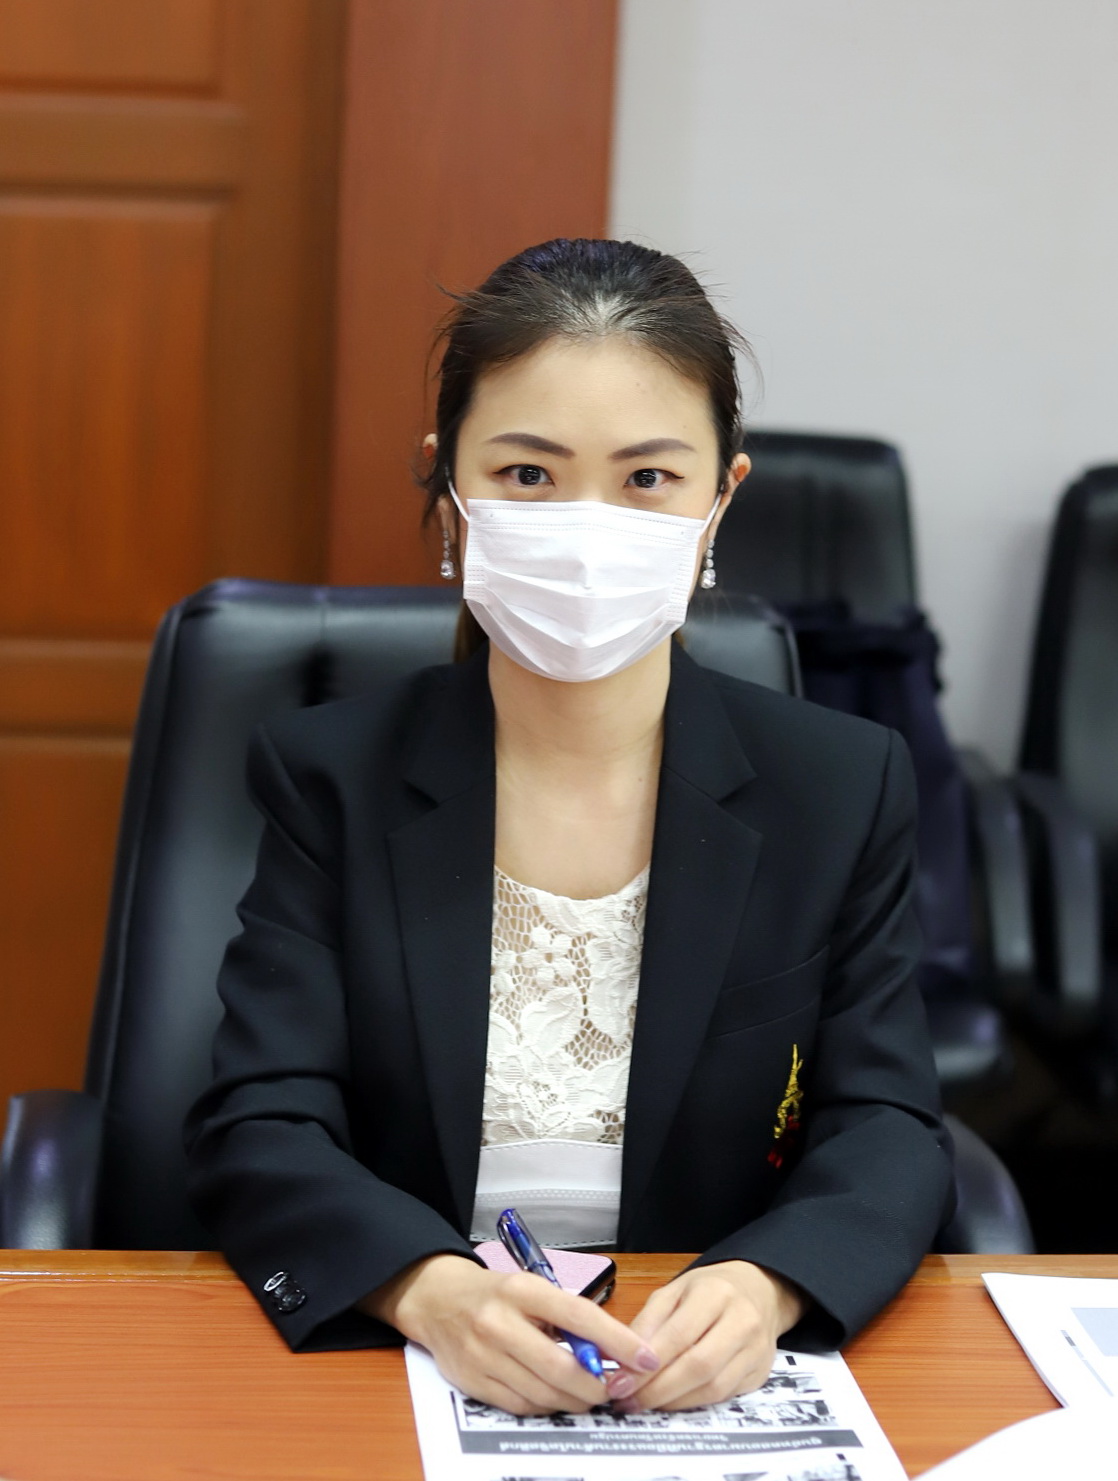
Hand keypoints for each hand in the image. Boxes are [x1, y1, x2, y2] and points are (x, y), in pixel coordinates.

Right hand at [361, 1254, 659, 1415]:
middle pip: (561, 1367)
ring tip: (589, 1394)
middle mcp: (500, 1322)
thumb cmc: (495, 1294)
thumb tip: (612, 1349)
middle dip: (596, 1385)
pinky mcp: (473, 1382)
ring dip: (574, 1400)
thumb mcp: (532, 1288)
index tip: (645, 1357)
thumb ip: (567, 1316)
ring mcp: (484, 1355)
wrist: (438, 1300)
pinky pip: (521, 1406)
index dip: (617, 1341)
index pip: (579, 1316)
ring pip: (543, 1393)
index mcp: (522, 1290)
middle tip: (613, 1388)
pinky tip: (556, 1397)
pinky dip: (546, 1406)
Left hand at [606, 1261, 805, 1411]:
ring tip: (644, 1403)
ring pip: (713, 1388)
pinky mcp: (760, 1374)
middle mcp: (742, 1321)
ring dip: (673, 1402)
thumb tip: (622, 1360)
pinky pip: (724, 1397)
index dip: (646, 1365)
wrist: (759, 1290)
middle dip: (657, 1390)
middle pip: (699, 1366)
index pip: (678, 1335)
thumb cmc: (710, 1290)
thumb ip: (648, 1322)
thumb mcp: (674, 1291)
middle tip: (628, 1400)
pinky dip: (693, 1403)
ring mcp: (755, 1350)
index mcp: (715, 1293)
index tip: (619, 1382)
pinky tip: (672, 1401)